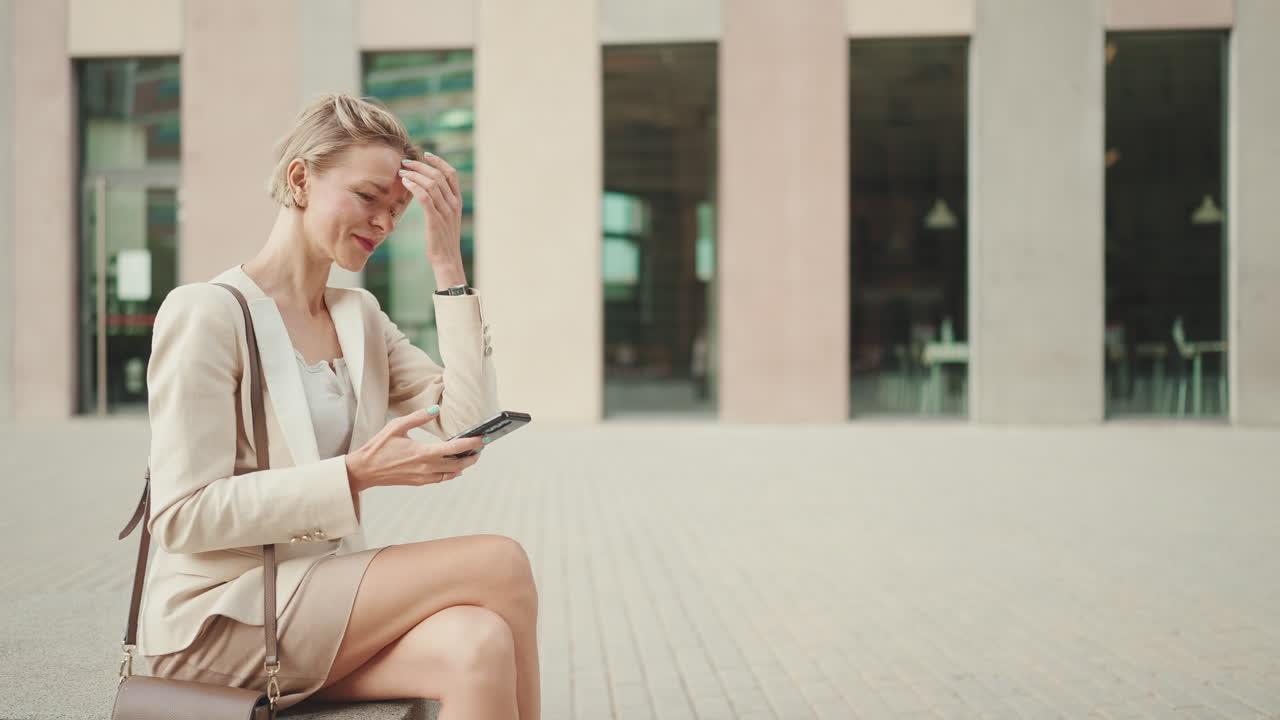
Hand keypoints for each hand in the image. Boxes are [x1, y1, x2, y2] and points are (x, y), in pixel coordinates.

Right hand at [345, 408, 485, 490]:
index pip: (454, 448)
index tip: (483, 439)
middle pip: (459, 464)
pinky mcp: (419, 482)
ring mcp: (423, 477)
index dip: (472, 443)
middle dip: (473, 456)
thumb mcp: (396, 426)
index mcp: (422, 452)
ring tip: (471, 455)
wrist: (364, 470)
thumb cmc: (378, 447)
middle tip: (481, 447)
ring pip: (452, 474)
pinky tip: (454, 466)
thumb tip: (435, 409)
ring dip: (464, 466)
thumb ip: (418, 417)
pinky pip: (442, 479)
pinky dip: (452, 473)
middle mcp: (425, 467)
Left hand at [398, 154, 462, 262]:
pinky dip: (414, 186)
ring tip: (402, 172)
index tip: (426, 155)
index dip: (439, 162)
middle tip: (405, 162)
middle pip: (438, 176)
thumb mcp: (447, 219)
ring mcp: (445, 212)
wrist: (447, 260)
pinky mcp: (435, 220)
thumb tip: (428, 191)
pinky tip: (405, 182)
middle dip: (420, 165)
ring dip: (414, 174)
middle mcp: (453, 204)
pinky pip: (424, 197)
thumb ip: (442, 203)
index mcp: (458, 202)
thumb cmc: (443, 240)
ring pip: (431, 184)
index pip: (451, 174)